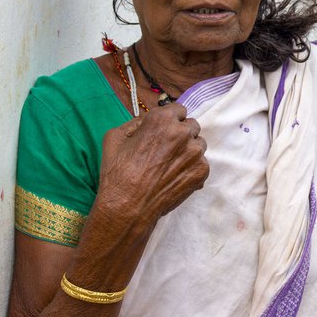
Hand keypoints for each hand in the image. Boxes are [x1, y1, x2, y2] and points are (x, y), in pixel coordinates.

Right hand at [96, 103, 208, 237]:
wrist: (127, 207)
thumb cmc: (117, 172)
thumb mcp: (115, 136)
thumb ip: (135, 123)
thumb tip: (147, 121)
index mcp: (162, 119)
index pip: (179, 110)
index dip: (171, 120)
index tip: (165, 130)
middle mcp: (183, 132)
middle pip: (191, 126)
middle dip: (181, 134)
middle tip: (167, 149)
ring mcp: (195, 152)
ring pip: (198, 144)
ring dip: (188, 150)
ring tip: (170, 165)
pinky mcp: (201, 171)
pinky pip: (201, 163)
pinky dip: (191, 168)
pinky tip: (174, 177)